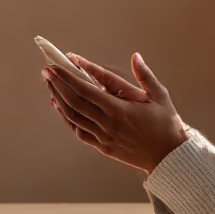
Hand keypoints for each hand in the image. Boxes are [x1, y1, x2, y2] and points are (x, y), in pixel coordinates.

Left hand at [43, 52, 189, 173]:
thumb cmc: (166, 124)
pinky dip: (67, 118)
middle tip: (46, 71)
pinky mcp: (102, 146)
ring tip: (50, 85)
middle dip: (57, 84)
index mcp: (119, 109)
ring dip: (59, 99)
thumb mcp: (160, 97)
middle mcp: (107, 123)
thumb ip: (145, 76)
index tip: (58, 65)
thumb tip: (135, 56)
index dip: (69, 76)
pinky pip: (79, 131)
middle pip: (73, 102)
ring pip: (73, 117)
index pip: (86, 89)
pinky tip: (60, 107)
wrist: (168, 158)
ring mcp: (103, 136)